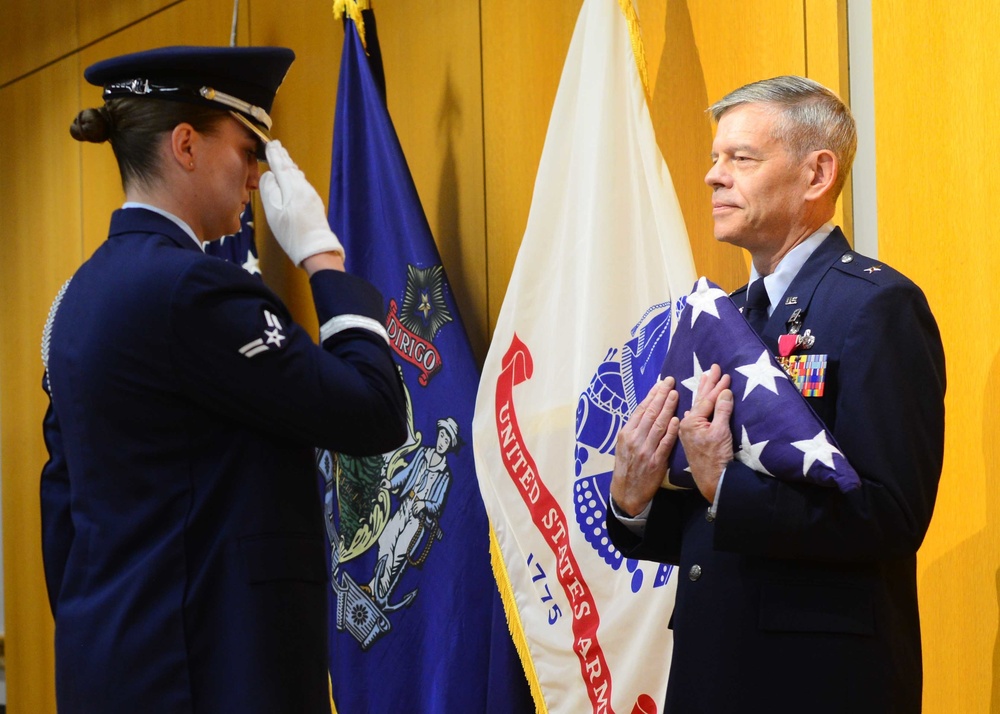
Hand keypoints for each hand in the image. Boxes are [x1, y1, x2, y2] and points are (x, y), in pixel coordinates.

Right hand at [259, 140, 344, 265]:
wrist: (315, 246)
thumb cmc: (290, 231)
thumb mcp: (273, 211)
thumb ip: (269, 189)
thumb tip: (270, 175)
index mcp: (290, 187)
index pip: (280, 166)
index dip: (274, 155)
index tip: (270, 144)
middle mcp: (302, 187)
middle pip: (290, 168)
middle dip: (283, 156)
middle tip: (277, 145)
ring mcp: (310, 194)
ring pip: (298, 174)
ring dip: (290, 165)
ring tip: (285, 157)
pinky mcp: (315, 202)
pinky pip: (303, 182)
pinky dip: (296, 175)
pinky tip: (295, 176)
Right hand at [610, 378, 679, 516]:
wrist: (627, 492)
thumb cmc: (627, 466)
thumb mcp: (623, 445)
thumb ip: (634, 429)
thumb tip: (647, 410)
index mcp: (626, 433)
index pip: (640, 410)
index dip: (651, 395)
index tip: (660, 383)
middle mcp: (634, 439)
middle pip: (650, 413)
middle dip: (661, 396)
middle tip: (670, 382)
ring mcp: (645, 450)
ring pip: (657, 425)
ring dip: (667, 408)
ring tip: (675, 394)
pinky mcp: (656, 462)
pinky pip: (664, 443)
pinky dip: (670, 431)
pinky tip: (676, 419)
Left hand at [678, 364, 733, 502]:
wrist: (713, 482)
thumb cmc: (717, 458)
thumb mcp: (722, 432)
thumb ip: (722, 410)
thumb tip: (724, 392)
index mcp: (691, 422)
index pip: (707, 399)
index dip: (717, 386)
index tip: (725, 374)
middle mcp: (686, 425)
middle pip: (699, 400)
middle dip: (708, 384)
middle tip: (713, 368)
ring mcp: (688, 433)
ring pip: (696, 408)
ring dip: (703, 394)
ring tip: (705, 379)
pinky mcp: (693, 440)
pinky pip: (695, 418)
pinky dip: (699, 409)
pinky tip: (694, 406)